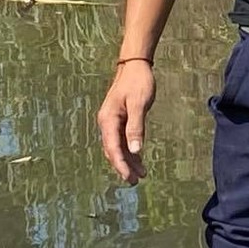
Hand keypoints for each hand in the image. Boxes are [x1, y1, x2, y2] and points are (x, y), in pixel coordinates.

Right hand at [97, 61, 155, 184]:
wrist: (135, 66)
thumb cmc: (138, 82)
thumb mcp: (139, 104)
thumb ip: (136, 127)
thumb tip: (135, 150)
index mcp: (108, 119)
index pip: (112, 148)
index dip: (120, 165)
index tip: (129, 178)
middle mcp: (107, 123)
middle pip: (113, 151)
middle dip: (123, 167)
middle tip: (136, 181)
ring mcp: (112, 122)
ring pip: (118, 147)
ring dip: (128, 161)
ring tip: (141, 175)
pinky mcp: (119, 120)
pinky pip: (122, 141)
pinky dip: (130, 151)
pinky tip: (139, 161)